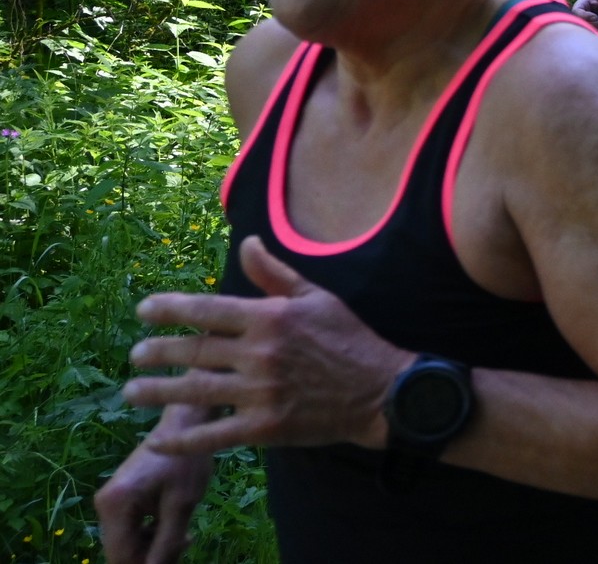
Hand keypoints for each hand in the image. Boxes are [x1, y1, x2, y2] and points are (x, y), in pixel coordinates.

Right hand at [97, 413, 214, 563]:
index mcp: (114, 505)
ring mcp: (109, 501)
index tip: (172, 561)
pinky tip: (172, 526)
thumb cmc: (187, 460)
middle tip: (184, 544)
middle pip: (121, 550)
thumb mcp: (182, 504)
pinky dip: (149, 533)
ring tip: (184, 536)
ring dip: (152, 545)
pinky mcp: (118, 498)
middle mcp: (103, 504)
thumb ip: (167, 542)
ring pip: (126, 541)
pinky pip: (129, 527)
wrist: (185, 424)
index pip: (121, 555)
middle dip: (149, 556)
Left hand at [123, 235, 411, 455]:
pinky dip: (183, 439)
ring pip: (195, 393)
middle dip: (157, 353)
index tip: (143, 311)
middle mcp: (261, 354)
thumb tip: (247, 242)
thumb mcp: (316, 297)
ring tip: (131, 391)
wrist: (381, 391)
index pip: (208, 310)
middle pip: (194, 352)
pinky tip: (158, 440)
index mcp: (271, 318)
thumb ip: (275, 274)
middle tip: (134, 355)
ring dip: (157, 392)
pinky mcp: (265, 427)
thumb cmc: (348, 339)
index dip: (170, 310)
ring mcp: (261, 393)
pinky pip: (214, 435)